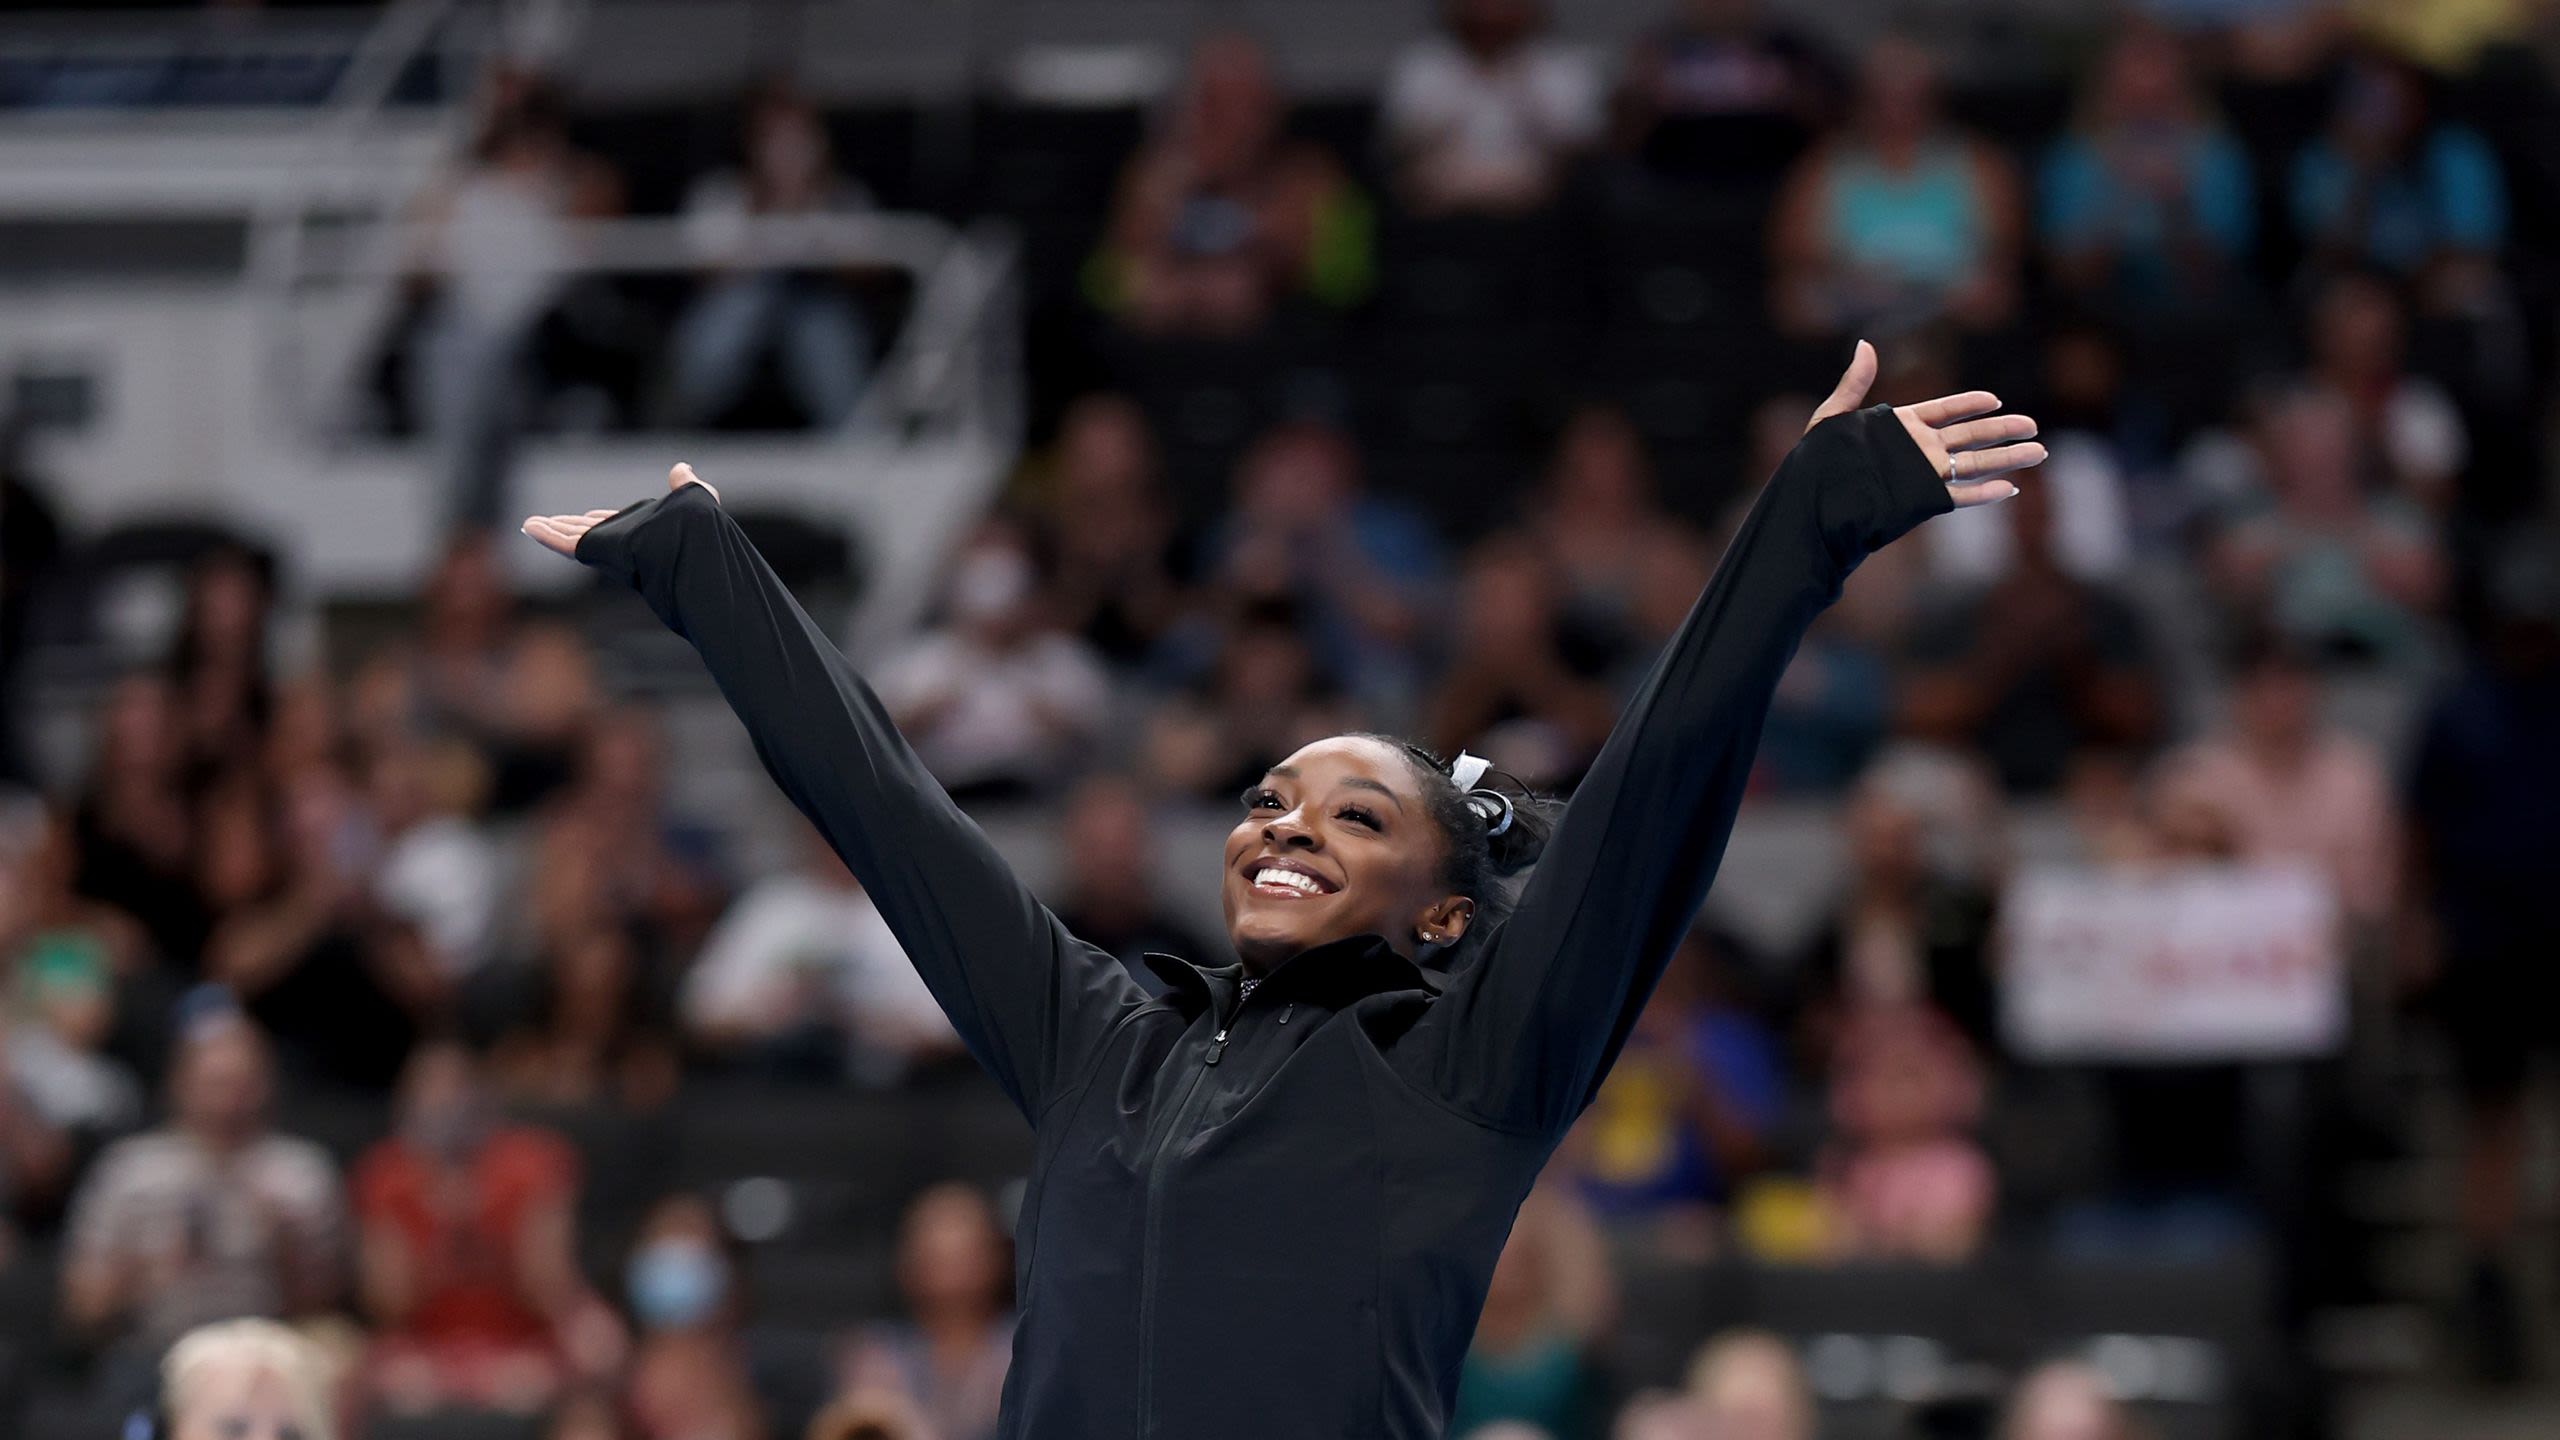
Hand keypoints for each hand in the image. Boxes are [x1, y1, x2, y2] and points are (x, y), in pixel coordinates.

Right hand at [521, 463, 719, 557]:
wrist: (695, 546)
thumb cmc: (700, 531)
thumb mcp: (694, 500)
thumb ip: (687, 485)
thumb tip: (682, 467)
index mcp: (644, 531)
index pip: (614, 524)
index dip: (598, 520)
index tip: (583, 516)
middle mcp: (624, 542)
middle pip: (587, 532)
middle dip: (566, 527)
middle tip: (545, 523)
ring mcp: (610, 548)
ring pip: (573, 537)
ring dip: (550, 530)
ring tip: (530, 525)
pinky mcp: (599, 551)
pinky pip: (568, 544)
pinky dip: (547, 536)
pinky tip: (530, 527)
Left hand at [1807, 340, 2045, 507]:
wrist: (1813, 506)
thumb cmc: (1817, 463)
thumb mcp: (1832, 418)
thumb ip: (1853, 384)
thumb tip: (1865, 344)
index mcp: (1901, 427)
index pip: (1943, 411)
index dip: (1969, 405)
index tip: (1995, 399)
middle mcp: (1917, 450)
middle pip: (1969, 436)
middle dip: (2002, 431)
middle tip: (2033, 426)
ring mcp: (1922, 475)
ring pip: (1972, 464)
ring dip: (2005, 459)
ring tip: (2037, 452)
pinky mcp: (1921, 500)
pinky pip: (1958, 496)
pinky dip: (1983, 493)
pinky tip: (2008, 488)